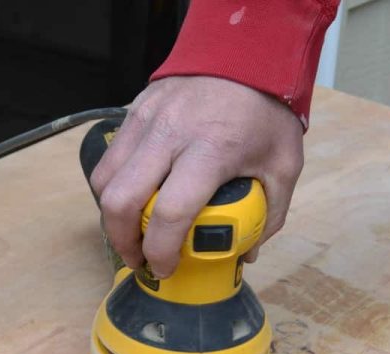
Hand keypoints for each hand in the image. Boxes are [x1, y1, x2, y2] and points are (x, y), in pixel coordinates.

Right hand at [90, 76, 303, 276]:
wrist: (246, 49)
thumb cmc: (266, 109)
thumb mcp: (284, 163)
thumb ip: (271, 211)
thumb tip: (248, 251)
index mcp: (210, 150)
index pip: (169, 212)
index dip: (160, 250)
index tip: (165, 268)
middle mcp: (170, 135)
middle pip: (122, 200)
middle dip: (123, 241)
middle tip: (138, 258)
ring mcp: (147, 120)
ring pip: (106, 181)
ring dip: (112, 216)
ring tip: (130, 233)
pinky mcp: (135, 111)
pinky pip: (109, 159)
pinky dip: (112, 188)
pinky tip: (131, 199)